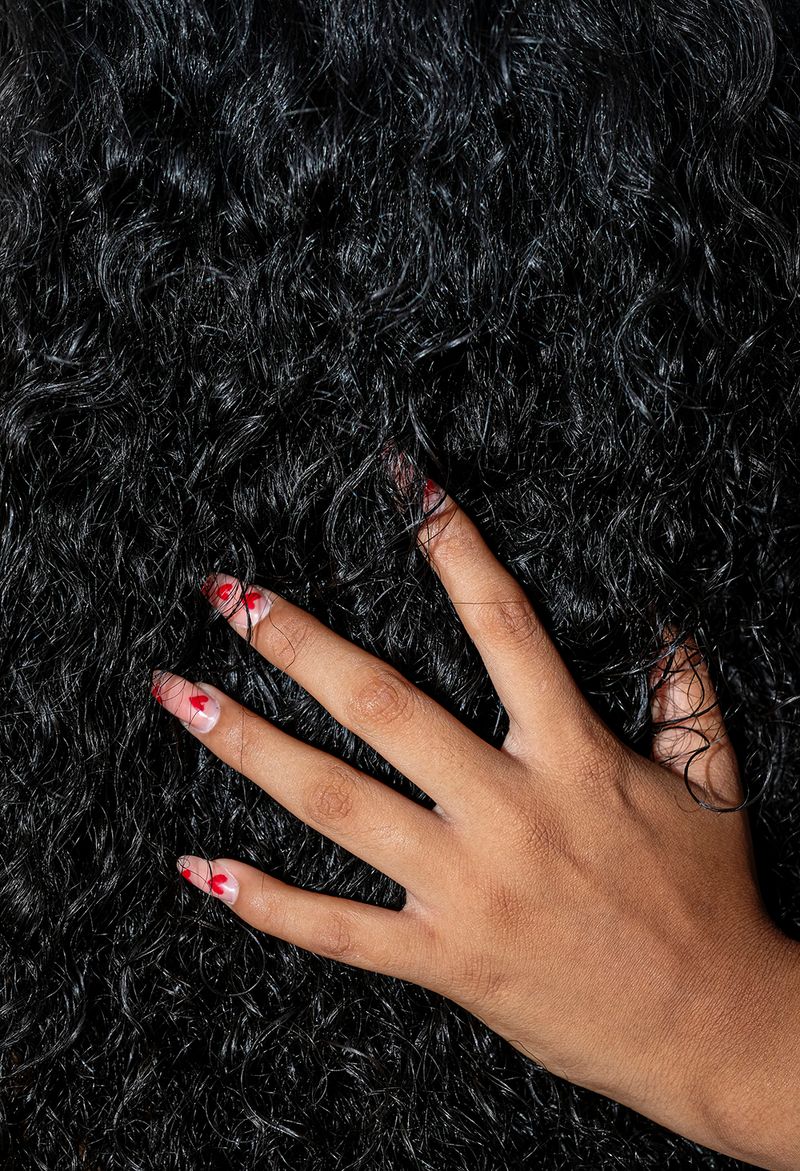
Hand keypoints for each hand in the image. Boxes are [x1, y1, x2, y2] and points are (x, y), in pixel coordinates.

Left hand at [151, 475, 796, 1165]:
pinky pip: (339, 930)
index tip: (407, 489)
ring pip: (335, 803)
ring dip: (248, 746)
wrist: (720, 1032)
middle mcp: (507, 810)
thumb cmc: (713, 904)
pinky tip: (203, 869)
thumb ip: (689, 699)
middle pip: (380, 705)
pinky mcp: (446, 960)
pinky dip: (267, 901)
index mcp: (573, 756)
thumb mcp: (712, 786)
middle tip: (229, 595)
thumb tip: (674, 628)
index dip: (455, 549)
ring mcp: (467, 888)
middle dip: (295, 642)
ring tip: (181, 696)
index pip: (504, 626)